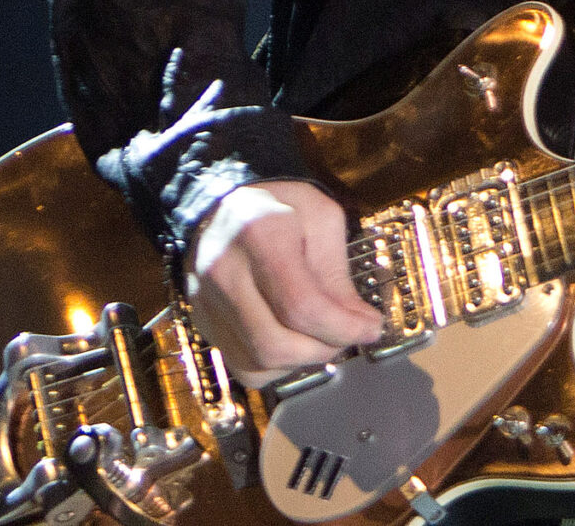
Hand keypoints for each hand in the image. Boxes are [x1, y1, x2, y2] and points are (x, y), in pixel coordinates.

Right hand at [186, 179, 384, 383]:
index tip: (371, 328)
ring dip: (303, 360)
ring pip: (260, 363)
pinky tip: (293, 340)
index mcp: (260, 234)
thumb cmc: (279, 207)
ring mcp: (207, 302)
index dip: (343, 327)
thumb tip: (357, 322)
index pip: (301, 305)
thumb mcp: (321, 217)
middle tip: (348, 333)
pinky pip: (243, 368)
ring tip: (323, 334)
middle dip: (325, 348)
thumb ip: (337, 271)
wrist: (222, 206)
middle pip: (277, 343)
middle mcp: (225, 272)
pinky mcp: (203, 323)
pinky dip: (277, 366)